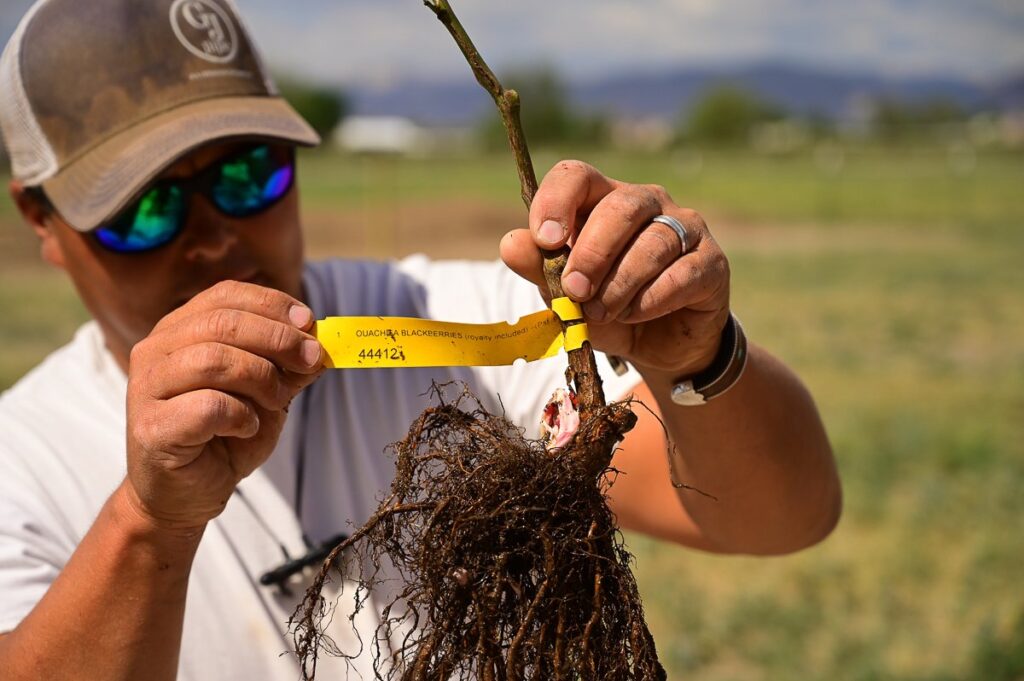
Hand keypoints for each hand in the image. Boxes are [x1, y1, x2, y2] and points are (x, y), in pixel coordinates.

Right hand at [124, 281, 324, 530]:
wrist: (186, 494)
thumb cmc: (224, 436)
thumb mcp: (268, 394)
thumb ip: (289, 367)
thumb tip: (320, 343)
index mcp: (180, 329)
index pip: (226, 296)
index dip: (272, 304)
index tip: (309, 323)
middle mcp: (156, 350)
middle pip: (223, 323)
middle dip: (278, 339)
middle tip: (311, 359)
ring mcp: (147, 387)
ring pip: (214, 360)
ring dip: (262, 379)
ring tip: (277, 401)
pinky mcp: (151, 427)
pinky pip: (208, 406)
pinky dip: (241, 415)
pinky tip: (246, 428)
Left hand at [501, 160, 730, 376]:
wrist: (658, 347)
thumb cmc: (606, 309)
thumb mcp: (565, 297)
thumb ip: (539, 270)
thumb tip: (511, 244)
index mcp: (601, 200)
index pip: (577, 175)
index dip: (556, 201)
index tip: (545, 239)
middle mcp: (647, 203)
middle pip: (620, 206)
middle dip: (592, 252)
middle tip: (575, 291)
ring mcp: (685, 228)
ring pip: (653, 242)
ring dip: (620, 283)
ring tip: (601, 313)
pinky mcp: (711, 262)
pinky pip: (682, 273)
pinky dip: (651, 299)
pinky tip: (634, 314)